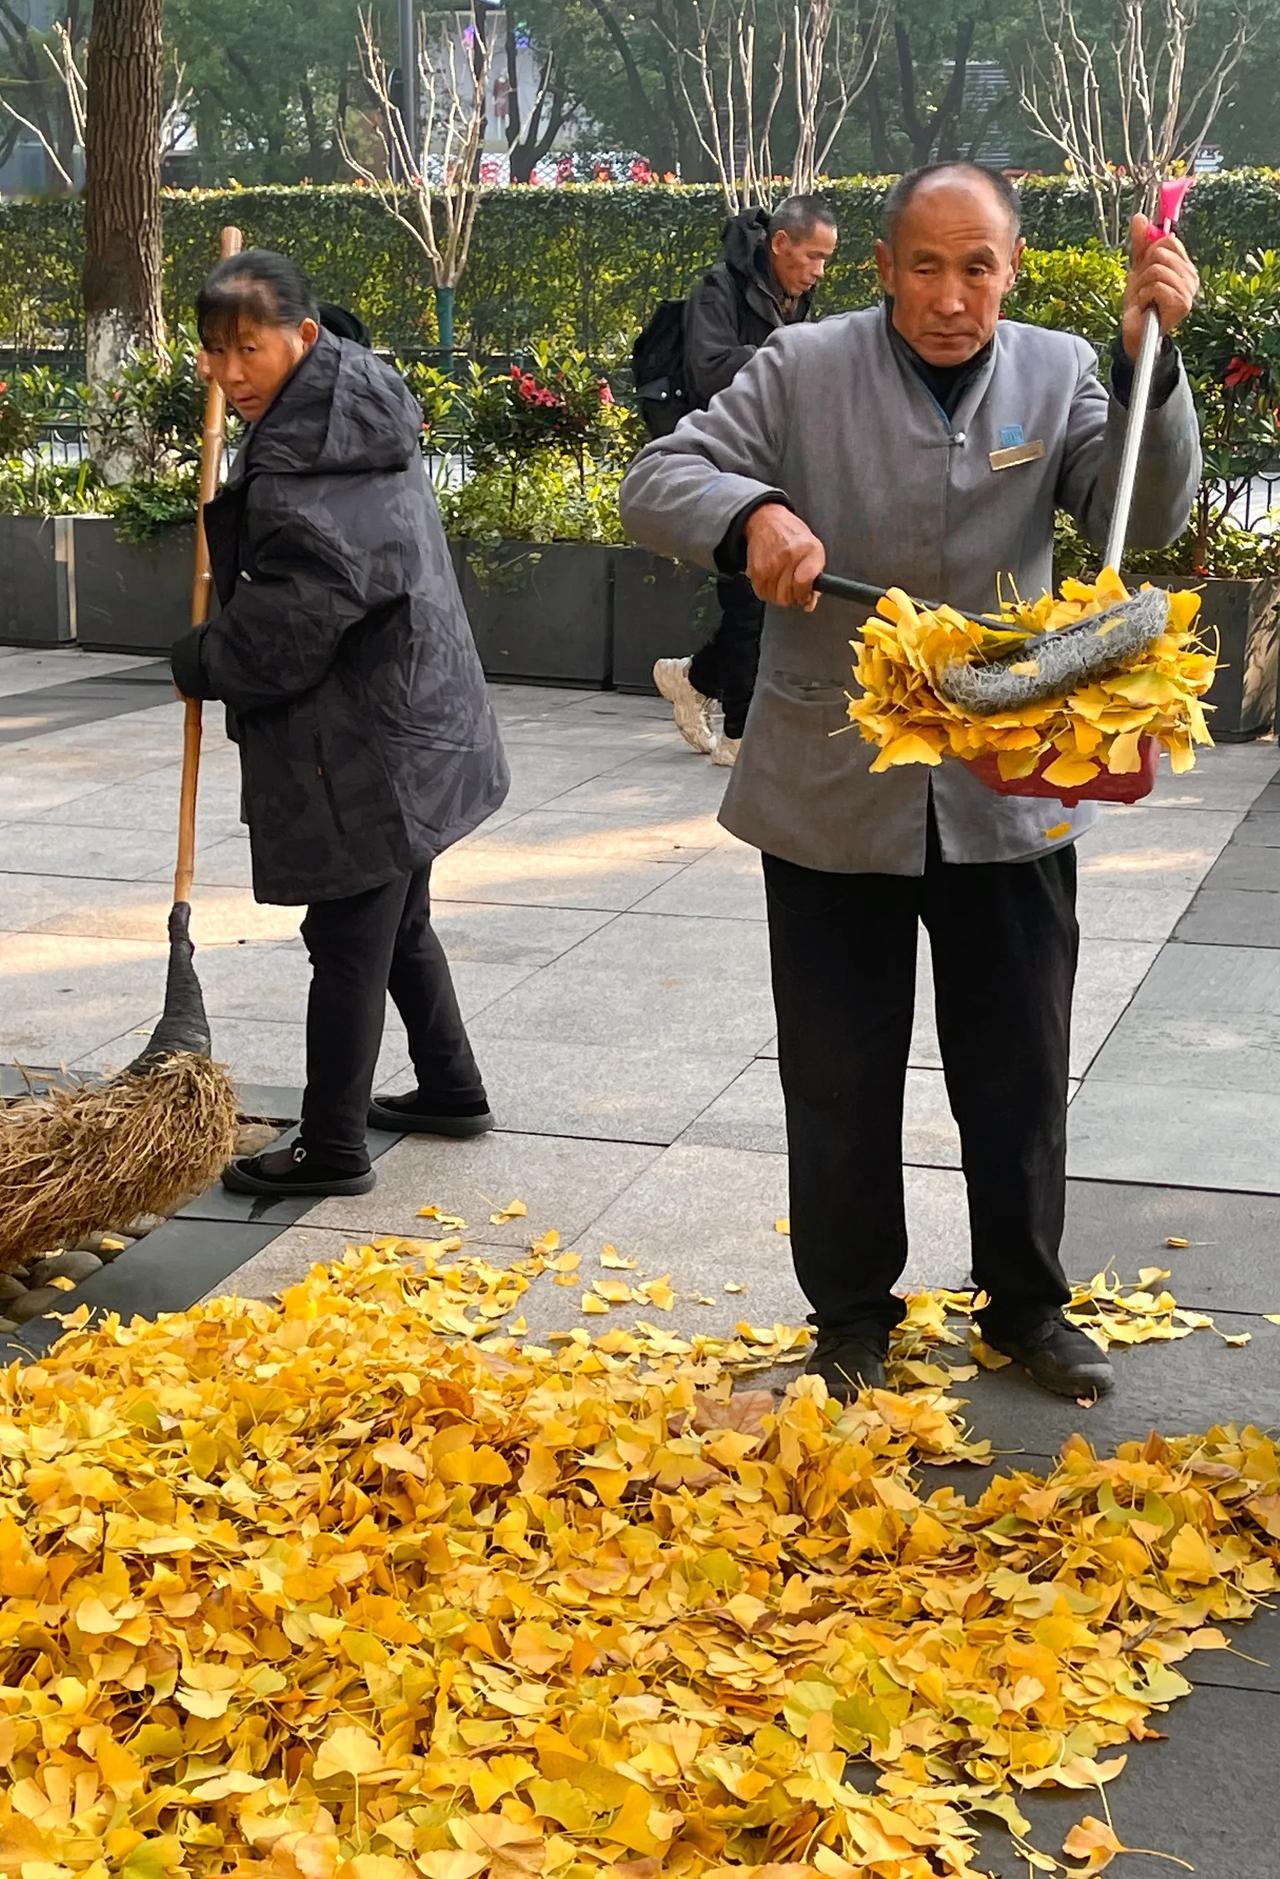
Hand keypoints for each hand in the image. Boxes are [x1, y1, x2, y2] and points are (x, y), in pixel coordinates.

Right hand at [745, 503, 825, 611]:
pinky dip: (767, 590)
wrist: (766, 521)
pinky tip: (771, 577)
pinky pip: (763, 594)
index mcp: (808, 550)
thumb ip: (816, 578)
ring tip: (781, 579)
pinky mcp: (756, 571)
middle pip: (790, 597)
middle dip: (793, 595)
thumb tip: (809, 604)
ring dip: (779, 594)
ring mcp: (771, 564)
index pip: (805, 585)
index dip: (805, 594)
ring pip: (776, 599)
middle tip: (792, 584)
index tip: (805, 593)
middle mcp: (789, 556)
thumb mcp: (813, 549)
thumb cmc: (792, 536)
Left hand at [1122, 212, 1198, 359]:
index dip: (1149, 251)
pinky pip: (1156, 285)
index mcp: (1184, 266)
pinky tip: (1146, 306)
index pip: (1168, 240)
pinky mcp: (1182, 304)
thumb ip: (1140, 244)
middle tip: (1142, 287)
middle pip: (1161, 252)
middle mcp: (1191, 277)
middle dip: (1143, 270)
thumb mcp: (1138, 268)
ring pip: (1156, 269)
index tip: (1143, 268)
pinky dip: (1143, 295)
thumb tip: (1139, 217)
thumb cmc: (1140, 301)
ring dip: (1141, 285)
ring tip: (1143, 298)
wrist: (1136, 332)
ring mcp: (1189, 291)